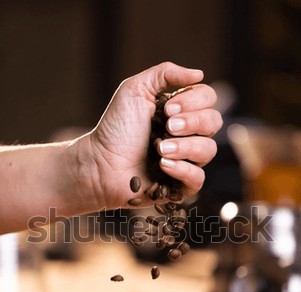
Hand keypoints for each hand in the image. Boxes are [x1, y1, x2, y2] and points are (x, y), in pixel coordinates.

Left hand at [85, 62, 221, 209]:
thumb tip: (200, 74)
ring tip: (160, 148)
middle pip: (214, 122)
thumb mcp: (135, 89)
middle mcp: (187, 134)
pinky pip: (199, 178)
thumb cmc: (115, 128)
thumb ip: (166, 74)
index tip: (167, 109)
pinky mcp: (180, 185)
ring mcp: (186, 160)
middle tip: (167, 126)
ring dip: (185, 146)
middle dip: (192, 122)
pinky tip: (163, 165)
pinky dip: (183, 169)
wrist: (100, 163)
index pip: (208, 99)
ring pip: (208, 150)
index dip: (194, 101)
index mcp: (180, 111)